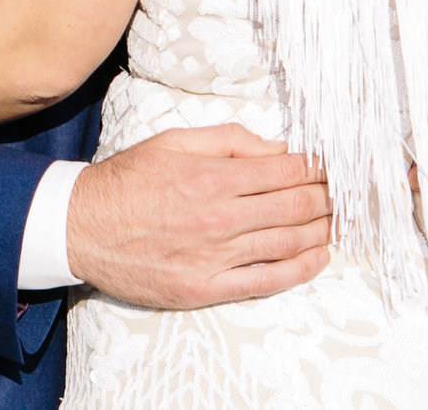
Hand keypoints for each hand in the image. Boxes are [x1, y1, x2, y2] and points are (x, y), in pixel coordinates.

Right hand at [65, 124, 332, 308]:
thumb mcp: (173, 141)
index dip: (318, 167)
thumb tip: (277, 148)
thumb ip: (228, 140)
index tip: (333, 165)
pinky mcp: (206, 288)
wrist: (80, 228)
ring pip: (288, 242)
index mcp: (210, 176)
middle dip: (329, 197)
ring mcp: (213, 256)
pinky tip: (319, 257)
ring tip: (339, 220)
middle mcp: (218, 216)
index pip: (286, 171)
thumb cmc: (127, 181)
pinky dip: (300, 269)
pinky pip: (266, 281)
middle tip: (347, 192)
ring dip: (323, 230)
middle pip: (295, 206)